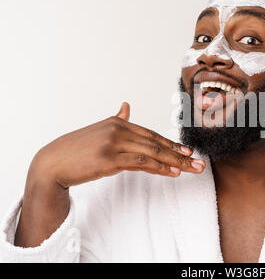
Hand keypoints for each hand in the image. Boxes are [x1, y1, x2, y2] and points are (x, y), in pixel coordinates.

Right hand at [30, 102, 204, 188]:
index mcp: (118, 122)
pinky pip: (141, 163)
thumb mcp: (99, 130)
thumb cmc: (76, 149)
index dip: (171, 144)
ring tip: (192, 169)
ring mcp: (114, 143)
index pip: (151, 134)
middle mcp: (118, 129)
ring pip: (153, 152)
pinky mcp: (110, 158)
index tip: (188, 152)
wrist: (52, 162)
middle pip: (156, 142)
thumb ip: (116, 119)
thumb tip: (126, 106)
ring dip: (175, 162)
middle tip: (199, 163)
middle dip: (180, 154)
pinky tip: (173, 172)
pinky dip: (160, 167)